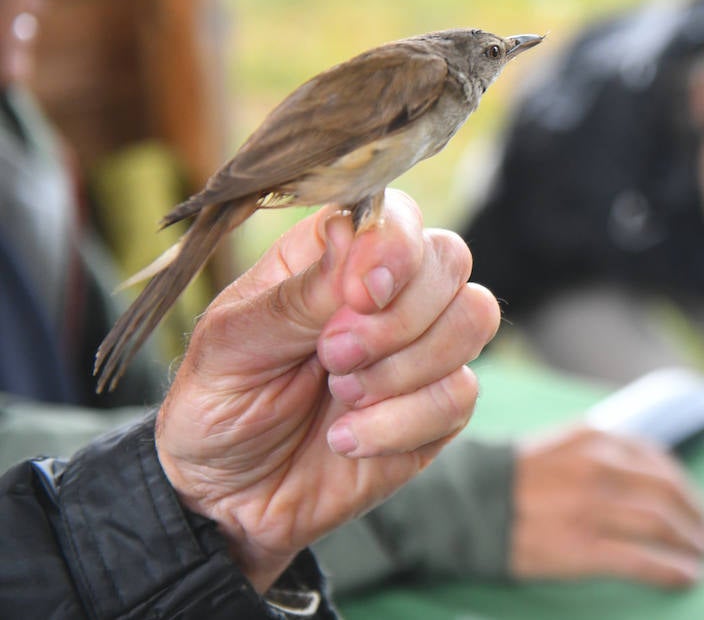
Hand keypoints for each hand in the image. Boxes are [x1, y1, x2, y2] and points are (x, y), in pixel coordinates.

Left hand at [155, 191, 499, 591]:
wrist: (226, 500)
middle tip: (332, 358)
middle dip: (398, 317)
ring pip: (473, 319)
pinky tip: (348, 440)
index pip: (396, 216)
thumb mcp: (230, 346)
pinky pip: (460, 396)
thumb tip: (354, 237)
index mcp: (333, 256)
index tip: (360, 295)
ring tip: (342, 397)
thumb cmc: (218, 404)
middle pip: (450, 259)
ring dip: (405, 368)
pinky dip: (400, 424)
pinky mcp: (438, 408)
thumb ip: (297, 296)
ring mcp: (421, 348)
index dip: (393, 248)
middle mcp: (389, 293)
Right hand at [510, 425, 703, 588]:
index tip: (697, 508)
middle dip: (695, 518)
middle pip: (666, 494)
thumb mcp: (565, 446)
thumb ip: (607, 453)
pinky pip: (640, 559)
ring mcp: (591, 507)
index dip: (686, 488)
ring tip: (699, 557)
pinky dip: (670, 569)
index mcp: (597, 439)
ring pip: (660, 525)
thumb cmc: (519, 480)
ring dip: (688, 543)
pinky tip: (685, 576)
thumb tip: (657, 477)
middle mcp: (599, 467)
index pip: (659, 462)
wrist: (468, 507)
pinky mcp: (582, 546)